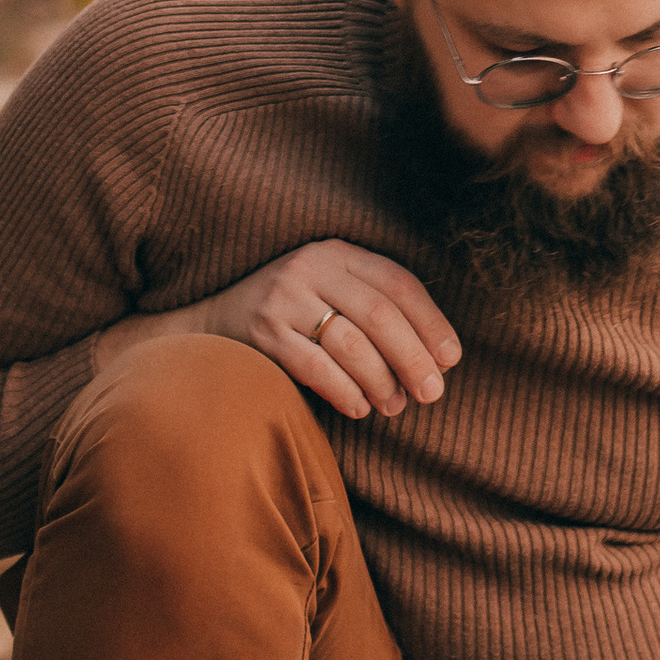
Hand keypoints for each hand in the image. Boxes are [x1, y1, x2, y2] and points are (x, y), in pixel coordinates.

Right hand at [100, 240, 459, 423]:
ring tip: (395, 407)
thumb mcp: (328, 295)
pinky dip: (346, 392)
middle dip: (413, 358)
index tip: (452, 359)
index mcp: (335, 252)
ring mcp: (282, 299)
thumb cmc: (287, 320)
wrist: (207, 329)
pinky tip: (361, 408)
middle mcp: (309, 267)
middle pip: (381, 315)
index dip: (431, 322)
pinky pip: (316, 367)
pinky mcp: (262, 333)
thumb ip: (373, 310)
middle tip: (433, 393)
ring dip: (382, 381)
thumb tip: (438, 357)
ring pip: (351, 343)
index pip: (398, 282)